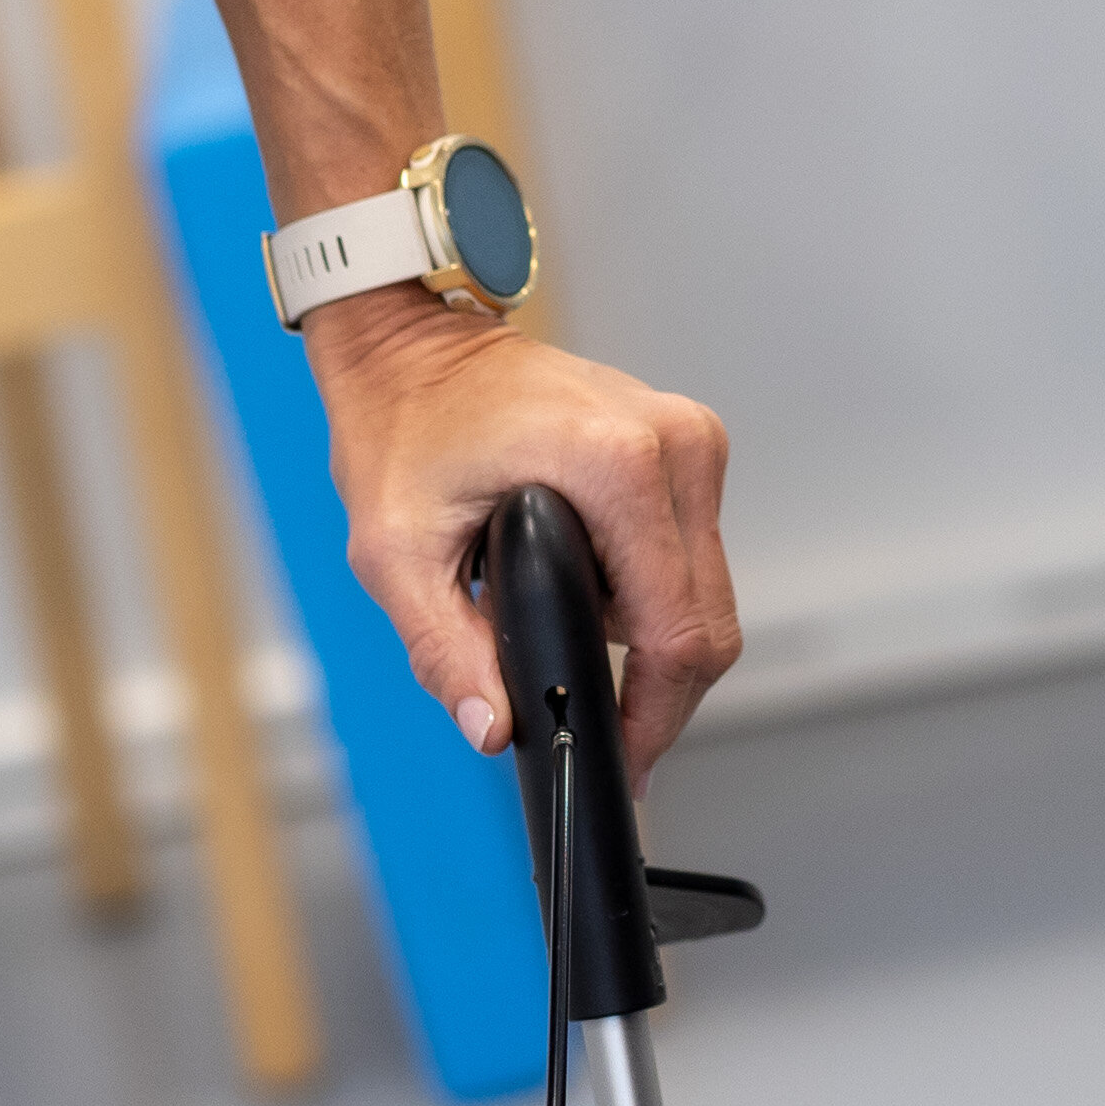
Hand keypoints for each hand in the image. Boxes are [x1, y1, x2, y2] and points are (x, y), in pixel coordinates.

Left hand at [315, 296, 743, 770]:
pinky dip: (653, 592)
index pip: (676, 629)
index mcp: (616, 463)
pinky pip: (695, 552)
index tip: (624, 760)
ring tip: (568, 633)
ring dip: (653, 638)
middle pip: (708, 621)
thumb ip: (446, 652)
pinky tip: (588, 590)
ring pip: (708, 592)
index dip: (654, 715)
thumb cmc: (402, 428)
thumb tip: (495, 729)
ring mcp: (691, 437)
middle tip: (602, 727)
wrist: (414, 345)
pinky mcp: (689, 442)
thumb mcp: (396, 555)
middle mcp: (674, 441)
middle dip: (659, 691)